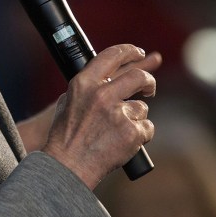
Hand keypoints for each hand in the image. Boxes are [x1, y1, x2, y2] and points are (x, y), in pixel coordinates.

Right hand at [41, 44, 161, 188]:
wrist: (69, 165)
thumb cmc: (66, 135)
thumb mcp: (69, 102)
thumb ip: (88, 88)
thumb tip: (109, 77)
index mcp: (84, 83)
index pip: (112, 56)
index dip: (129, 51)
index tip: (139, 52)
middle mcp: (102, 94)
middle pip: (138, 76)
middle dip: (148, 81)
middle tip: (149, 89)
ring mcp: (118, 113)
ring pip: (141, 108)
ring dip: (135, 118)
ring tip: (117, 133)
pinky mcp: (131, 132)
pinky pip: (146, 128)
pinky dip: (139, 136)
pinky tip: (124, 143)